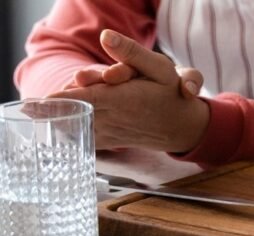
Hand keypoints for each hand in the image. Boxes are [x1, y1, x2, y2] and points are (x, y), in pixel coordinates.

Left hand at [48, 30, 208, 153]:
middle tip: (30, 111)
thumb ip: (132, 53)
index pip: (90, 97)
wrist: (184, 127)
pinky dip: (74, 136)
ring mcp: (115, 129)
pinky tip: (58, 133)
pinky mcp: (115, 138)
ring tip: (36, 118)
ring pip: (82, 124)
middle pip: (80, 110)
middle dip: (55, 110)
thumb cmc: (172, 94)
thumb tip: (106, 38)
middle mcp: (118, 116)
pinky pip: (90, 138)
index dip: (66, 98)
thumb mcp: (161, 69)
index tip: (45, 100)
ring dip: (59, 123)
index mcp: (127, 98)